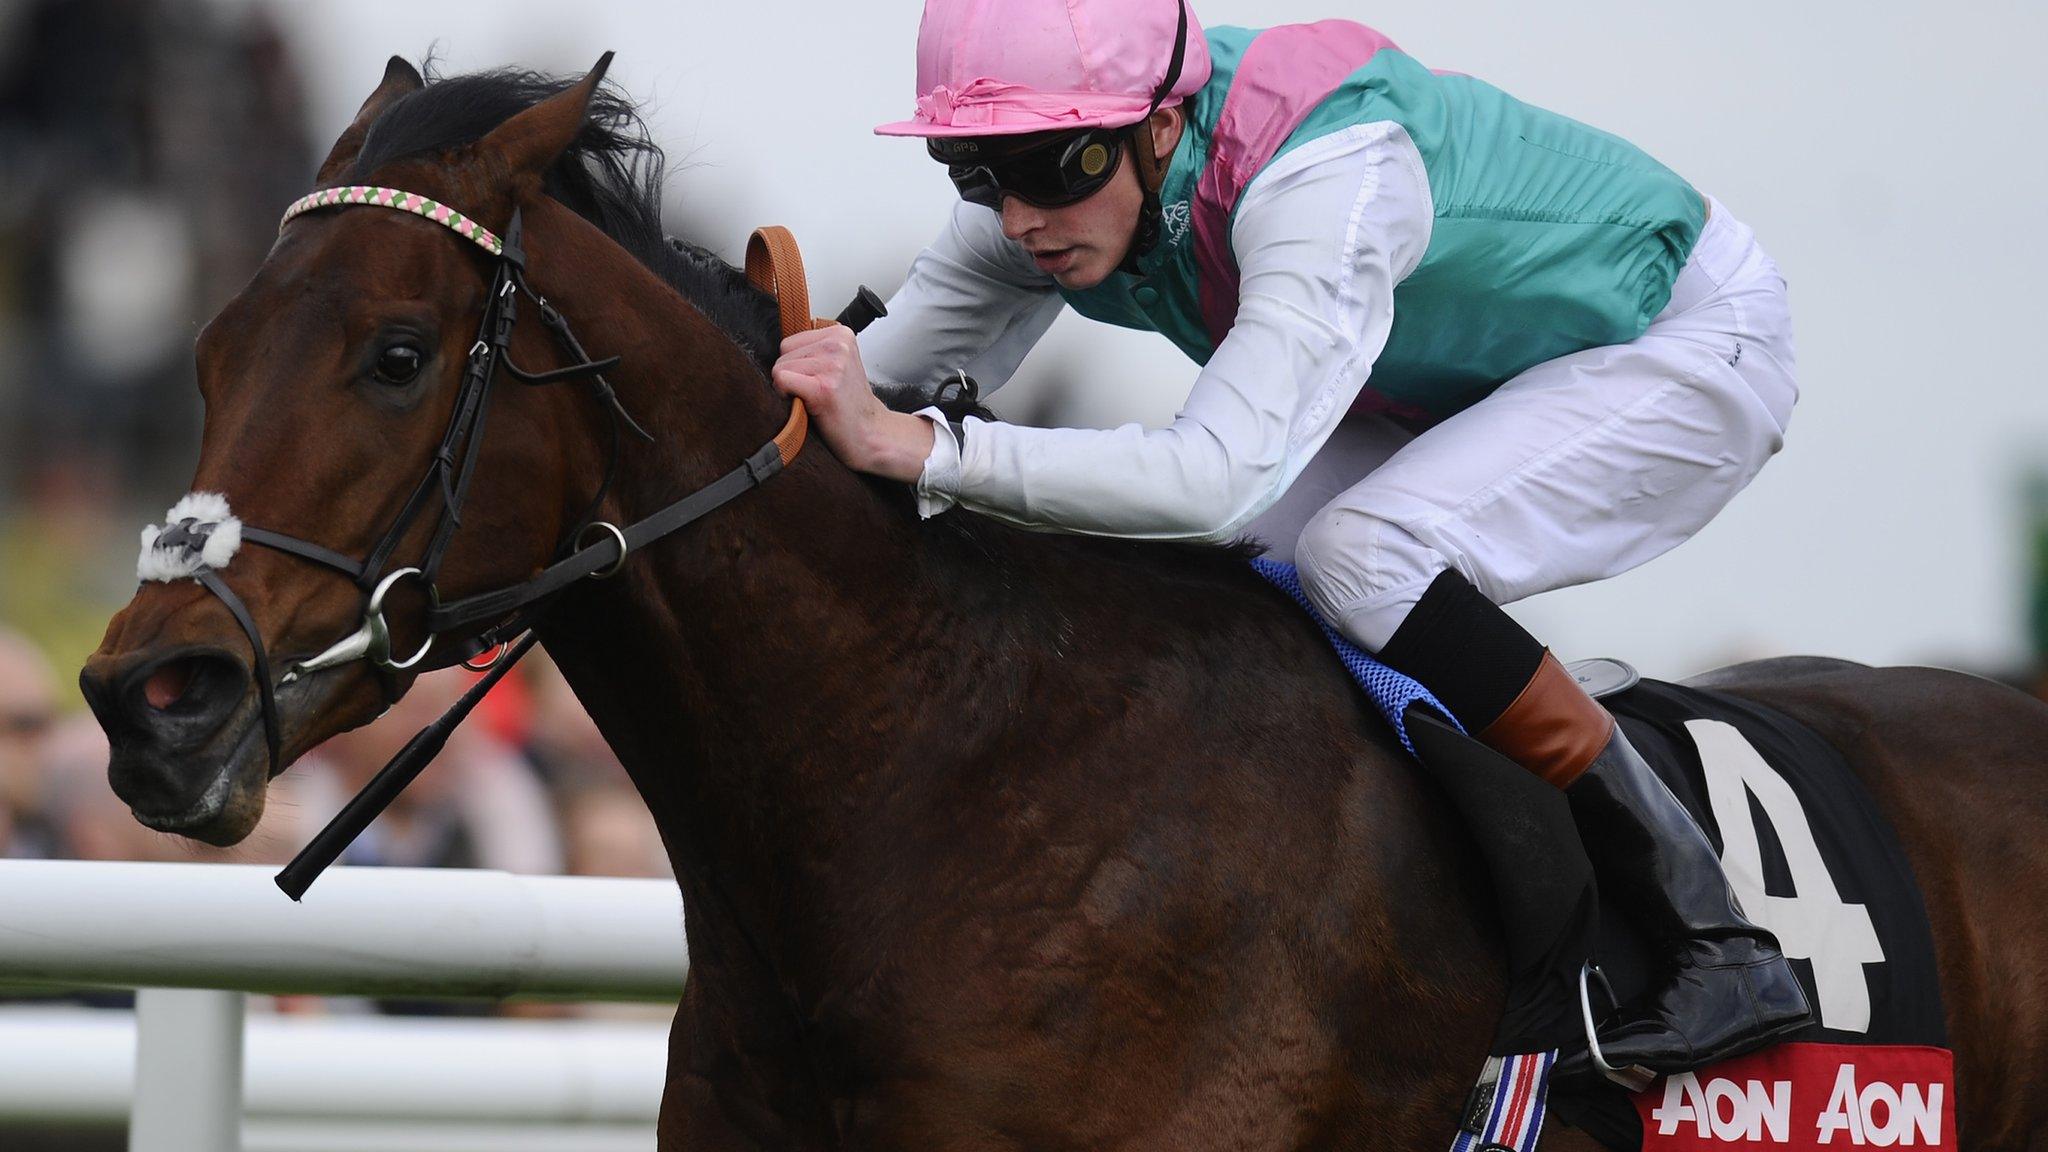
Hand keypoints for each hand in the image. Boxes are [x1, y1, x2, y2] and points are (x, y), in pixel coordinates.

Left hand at [771, 325, 933, 481]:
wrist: (870, 434)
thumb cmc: (848, 405)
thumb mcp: (836, 364)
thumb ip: (812, 350)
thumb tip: (767, 349)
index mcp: (841, 334)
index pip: (789, 341)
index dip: (795, 365)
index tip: (815, 380)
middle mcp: (838, 344)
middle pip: (783, 352)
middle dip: (791, 375)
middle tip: (815, 393)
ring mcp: (833, 364)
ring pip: (780, 367)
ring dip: (790, 389)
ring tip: (815, 400)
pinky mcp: (823, 387)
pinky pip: (781, 380)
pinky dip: (786, 396)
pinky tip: (807, 405)